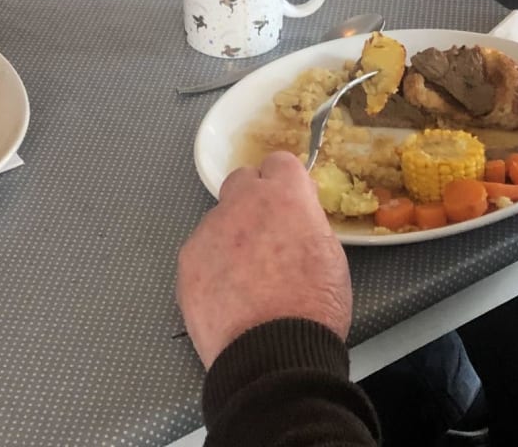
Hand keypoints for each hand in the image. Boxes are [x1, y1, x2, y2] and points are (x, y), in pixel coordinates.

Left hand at [177, 151, 350, 367]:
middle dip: (254, 200)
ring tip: (247, 281)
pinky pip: (201, 253)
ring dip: (232, 238)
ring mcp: (209, 231)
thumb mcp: (331, 256)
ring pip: (219, 221)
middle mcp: (242, 204)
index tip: (292, 203)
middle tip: (267, 236)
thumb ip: (308, 224)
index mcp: (284, 197)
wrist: (272, 355)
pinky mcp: (187, 262)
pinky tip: (228, 297)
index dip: (286, 183)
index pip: (280, 162)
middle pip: (242, 181)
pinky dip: (212, 267)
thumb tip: (297, 218)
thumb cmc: (313, 309)